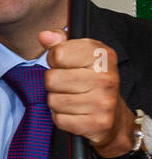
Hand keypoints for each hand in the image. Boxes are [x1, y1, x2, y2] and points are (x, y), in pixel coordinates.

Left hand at [39, 29, 130, 152]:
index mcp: (102, 56)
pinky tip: (75, 113)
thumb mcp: (80, 55)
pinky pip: (59, 119)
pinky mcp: (98, 123)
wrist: (114, 114)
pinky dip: (61, 117)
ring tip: (72, 98)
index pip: (58, 54)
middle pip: (51, 79)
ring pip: (53, 101)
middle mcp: (106, 78)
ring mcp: (103, 102)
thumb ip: (60, 43)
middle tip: (68, 85)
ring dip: (56, 102)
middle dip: (53, 83)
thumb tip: (44, 35)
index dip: (54, 60)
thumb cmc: (92, 81)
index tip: (64, 65)